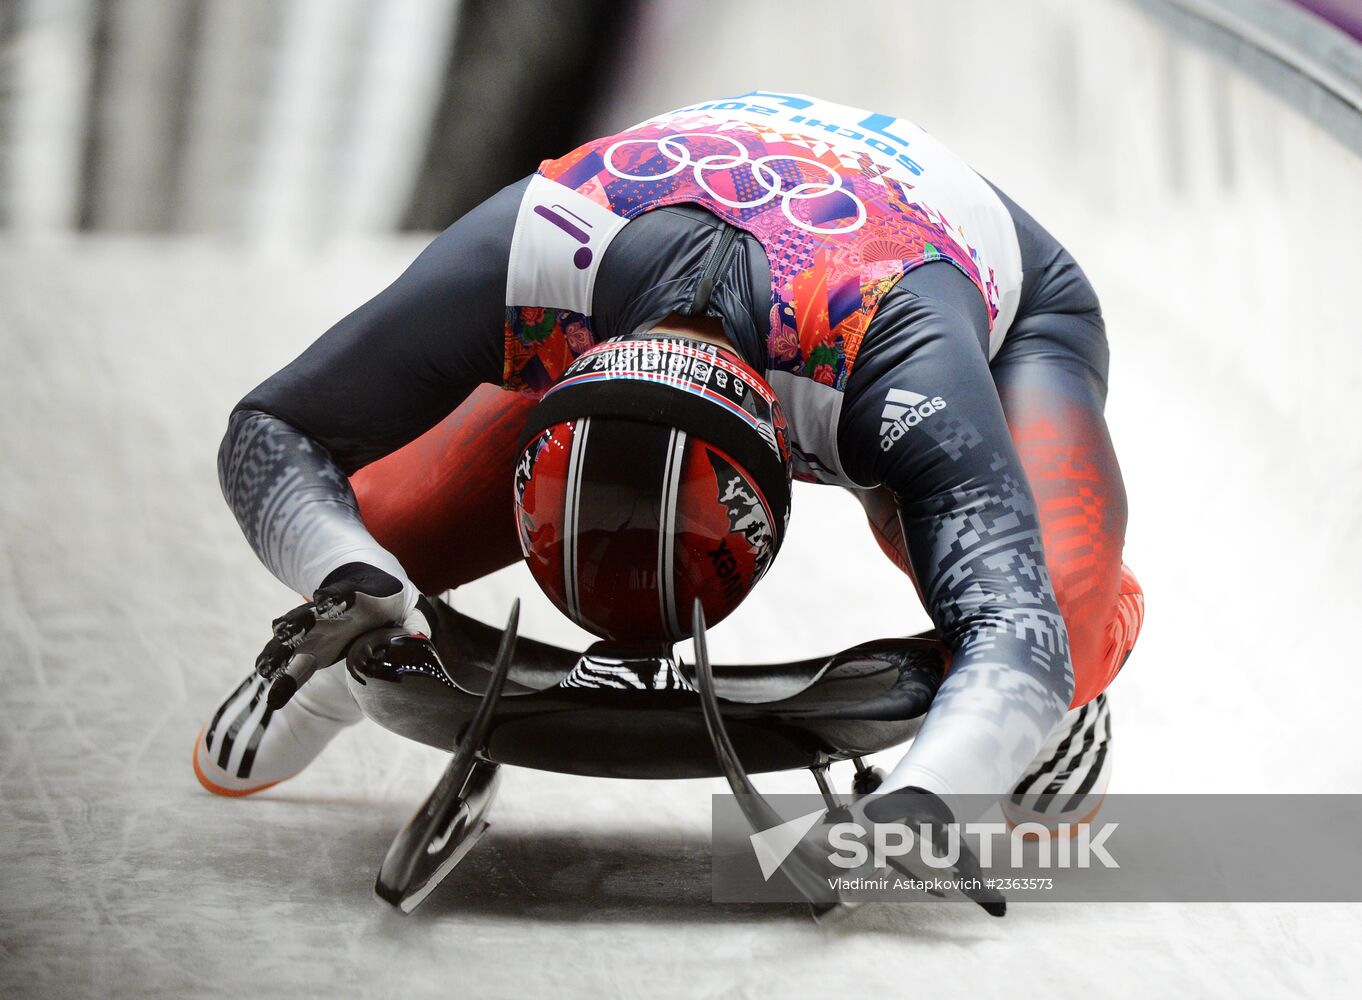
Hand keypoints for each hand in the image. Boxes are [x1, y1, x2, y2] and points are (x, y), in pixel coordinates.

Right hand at [254, 562, 429, 708]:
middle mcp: (330, 614)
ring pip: (293, 639)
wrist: (369, 592)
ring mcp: (315, 631)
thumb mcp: (411, 610)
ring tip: (266, 667)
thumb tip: (419, 642)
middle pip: (310, 616)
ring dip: (280, 650)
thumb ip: (417, 625)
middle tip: (284, 631)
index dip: (335, 597)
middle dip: (298, 624)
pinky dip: (280, 667)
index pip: (344, 596)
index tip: (323, 599)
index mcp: (357, 599)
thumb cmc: (393, 603)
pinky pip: (291, 659)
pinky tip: (268, 683)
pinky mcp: (310, 649)